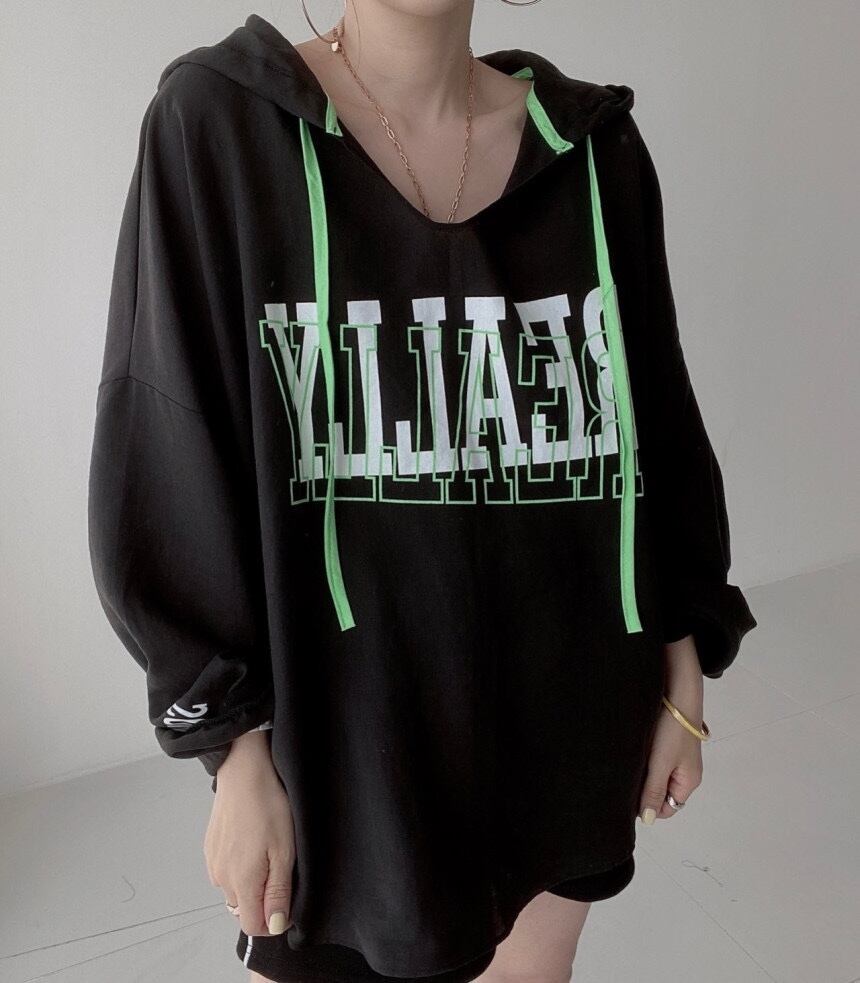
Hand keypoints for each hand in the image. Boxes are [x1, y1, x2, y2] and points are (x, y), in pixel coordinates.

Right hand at [203, 729, 295, 937]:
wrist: (243, 772)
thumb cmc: (267, 805)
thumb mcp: (284, 850)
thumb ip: (278, 892)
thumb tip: (274, 926)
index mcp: (241, 882)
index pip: (253, 926)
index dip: (274, 919)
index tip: (288, 897)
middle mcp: (222, 878)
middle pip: (244, 909)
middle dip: (264, 898)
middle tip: (280, 864)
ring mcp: (213, 863)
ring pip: (235, 890)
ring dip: (252, 881)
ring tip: (266, 848)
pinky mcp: (210, 849)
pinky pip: (226, 871)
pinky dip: (240, 865)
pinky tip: (252, 841)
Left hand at [639, 634, 704, 823]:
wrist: (677, 689)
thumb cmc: (672, 728)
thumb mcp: (660, 763)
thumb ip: (653, 791)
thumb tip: (647, 820)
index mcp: (688, 781)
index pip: (665, 808)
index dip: (647, 806)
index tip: (628, 794)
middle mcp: (683, 771)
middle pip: (658, 791)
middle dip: (641, 787)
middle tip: (623, 776)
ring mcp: (674, 756)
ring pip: (652, 774)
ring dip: (639, 770)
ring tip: (625, 761)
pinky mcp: (665, 741)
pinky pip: (650, 758)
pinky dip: (640, 756)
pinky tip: (630, 749)